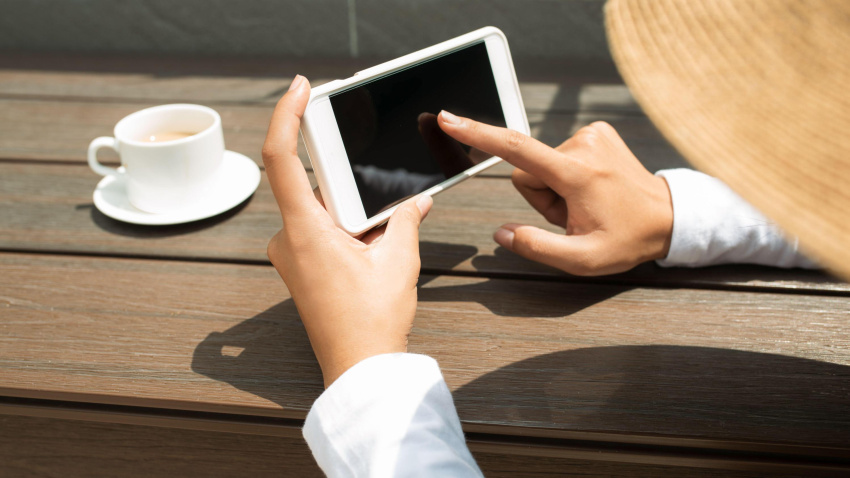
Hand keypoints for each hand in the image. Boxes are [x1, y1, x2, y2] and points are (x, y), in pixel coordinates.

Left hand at [263, 75, 432, 387]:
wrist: (359, 367)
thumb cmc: (371, 322)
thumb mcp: (398, 261)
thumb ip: (405, 220)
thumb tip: (415, 201)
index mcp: (305, 231)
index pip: (281, 159)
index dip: (286, 115)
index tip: (300, 89)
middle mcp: (289, 239)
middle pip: (309, 182)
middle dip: (346, 179)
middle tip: (377, 195)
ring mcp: (291, 254)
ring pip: (318, 208)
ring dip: (350, 208)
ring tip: (378, 236)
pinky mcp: (300, 266)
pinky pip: (318, 228)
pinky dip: (345, 225)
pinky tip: (371, 245)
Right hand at [437, 111, 672, 275]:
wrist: (667, 216)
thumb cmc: (627, 240)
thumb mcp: (583, 260)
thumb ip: (536, 247)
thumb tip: (502, 233)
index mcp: (576, 174)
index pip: (516, 150)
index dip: (478, 134)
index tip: (450, 119)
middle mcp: (582, 145)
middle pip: (526, 171)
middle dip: (540, 197)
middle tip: (572, 216)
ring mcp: (591, 134)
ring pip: (541, 164)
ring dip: (554, 188)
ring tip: (585, 204)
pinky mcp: (596, 131)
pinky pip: (558, 155)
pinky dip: (566, 175)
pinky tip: (590, 189)